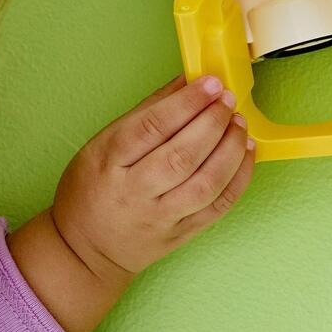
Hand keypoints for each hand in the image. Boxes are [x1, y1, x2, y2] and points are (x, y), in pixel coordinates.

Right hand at [6, 75, 254, 331]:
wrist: (86, 250)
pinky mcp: (182, 234)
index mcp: (109, 162)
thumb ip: (146, 112)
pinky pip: (219, 206)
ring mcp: (161, 217)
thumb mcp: (102, 144)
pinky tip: (246, 153)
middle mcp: (135, 192)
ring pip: (206, 183)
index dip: (186, 103)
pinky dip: (239, 177)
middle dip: (213, 123)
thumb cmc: (92, 188)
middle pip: (182, 156)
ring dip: (230, 149)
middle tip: (228, 100)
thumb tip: (186, 81)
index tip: (210, 83)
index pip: (152, 128)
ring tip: (239, 123)